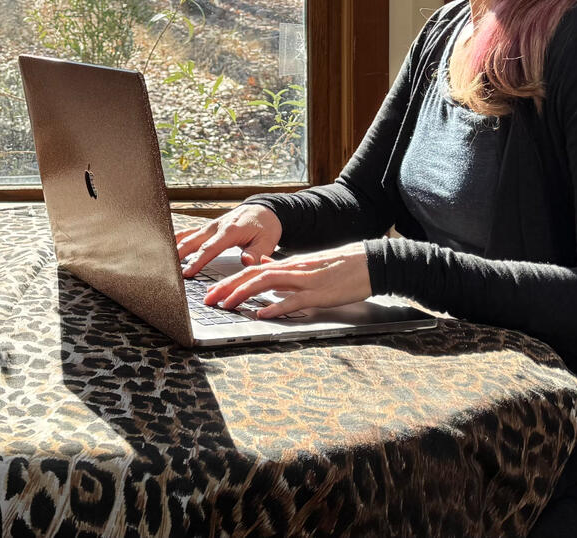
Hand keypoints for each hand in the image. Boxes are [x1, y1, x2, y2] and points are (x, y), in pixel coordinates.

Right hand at [174, 203, 283, 276]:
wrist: (263, 209)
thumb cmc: (266, 226)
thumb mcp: (268, 240)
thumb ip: (257, 252)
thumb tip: (245, 261)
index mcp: (230, 231)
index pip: (210, 248)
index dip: (197, 261)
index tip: (187, 272)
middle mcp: (216, 226)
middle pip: (193, 241)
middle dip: (179, 254)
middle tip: (168, 268)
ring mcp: (210, 226)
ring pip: (188, 236)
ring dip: (175, 246)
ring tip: (162, 258)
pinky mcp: (208, 227)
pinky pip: (190, 232)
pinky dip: (178, 239)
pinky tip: (168, 246)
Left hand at [202, 242, 371, 318]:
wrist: (368, 263)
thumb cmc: (339, 267)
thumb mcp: (306, 265)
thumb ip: (283, 268)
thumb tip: (262, 268)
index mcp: (287, 265)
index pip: (250, 271)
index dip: (228, 282)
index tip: (211, 293)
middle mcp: (291, 270)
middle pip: (251, 276)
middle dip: (226, 288)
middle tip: (208, 300)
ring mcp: (304, 281)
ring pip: (266, 284)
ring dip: (243, 294)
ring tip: (226, 304)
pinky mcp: (318, 293)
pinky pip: (293, 301)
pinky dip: (275, 307)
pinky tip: (261, 313)